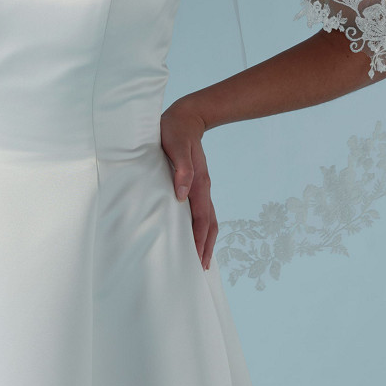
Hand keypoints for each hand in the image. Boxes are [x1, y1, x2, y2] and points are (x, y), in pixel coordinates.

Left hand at [160, 97, 217, 270]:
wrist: (186, 116)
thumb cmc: (175, 130)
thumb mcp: (175, 145)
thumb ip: (182, 168)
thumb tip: (182, 194)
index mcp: (199, 182)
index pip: (201, 218)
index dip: (200, 239)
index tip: (198, 259)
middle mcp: (203, 187)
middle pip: (209, 223)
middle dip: (206, 246)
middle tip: (201, 269)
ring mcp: (201, 186)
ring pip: (207, 219)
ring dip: (205, 239)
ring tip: (200, 258)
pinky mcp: (195, 183)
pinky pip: (201, 210)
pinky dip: (201, 227)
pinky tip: (193, 233)